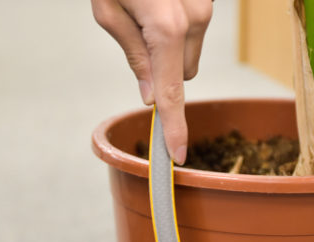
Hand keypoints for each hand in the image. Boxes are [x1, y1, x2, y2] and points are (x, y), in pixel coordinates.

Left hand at [92, 0, 212, 163]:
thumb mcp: (109, 11)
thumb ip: (133, 55)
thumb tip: (150, 96)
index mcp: (167, 27)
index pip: (171, 92)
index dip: (173, 128)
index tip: (177, 154)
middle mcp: (193, 19)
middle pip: (184, 74)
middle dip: (163, 70)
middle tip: (136, 35)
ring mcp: (205, 7)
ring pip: (190, 55)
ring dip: (170, 48)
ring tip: (145, 11)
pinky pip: (193, 32)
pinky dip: (177, 29)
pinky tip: (159, 4)